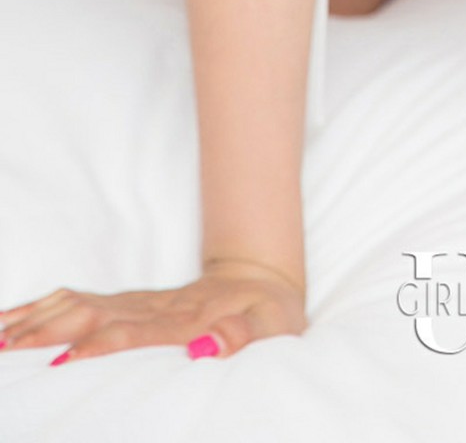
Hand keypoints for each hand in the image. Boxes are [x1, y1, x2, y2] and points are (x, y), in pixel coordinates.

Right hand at [0, 259, 306, 362]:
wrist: (263, 276)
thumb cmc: (267, 311)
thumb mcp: (269, 324)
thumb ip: (242, 335)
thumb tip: (208, 346)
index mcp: (181, 319)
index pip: (132, 332)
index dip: (100, 343)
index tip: (65, 359)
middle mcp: (151, 309)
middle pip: (91, 315)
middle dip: (48, 331)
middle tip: (6, 348)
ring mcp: (136, 303)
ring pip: (77, 307)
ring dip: (37, 319)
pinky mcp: (128, 303)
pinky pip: (79, 303)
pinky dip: (45, 309)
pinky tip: (16, 319)